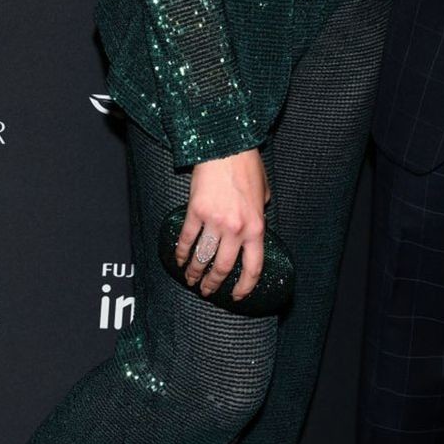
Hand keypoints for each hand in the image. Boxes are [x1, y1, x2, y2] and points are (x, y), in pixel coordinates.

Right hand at [175, 149, 267, 299]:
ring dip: (196, 273)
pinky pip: (187, 239)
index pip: (253, 267)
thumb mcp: (264, 193)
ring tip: (191, 280)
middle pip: (224, 267)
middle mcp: (237, 229)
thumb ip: (261, 214)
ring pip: (203, 258)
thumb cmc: (247, 166)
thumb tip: (255, 228)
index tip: (237, 296)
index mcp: (257, 227)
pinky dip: (182, 253)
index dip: (245, 286)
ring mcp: (215, 222)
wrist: (226, 147)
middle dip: (214, 284)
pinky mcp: (196, 212)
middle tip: (207, 291)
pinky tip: (179, 260)